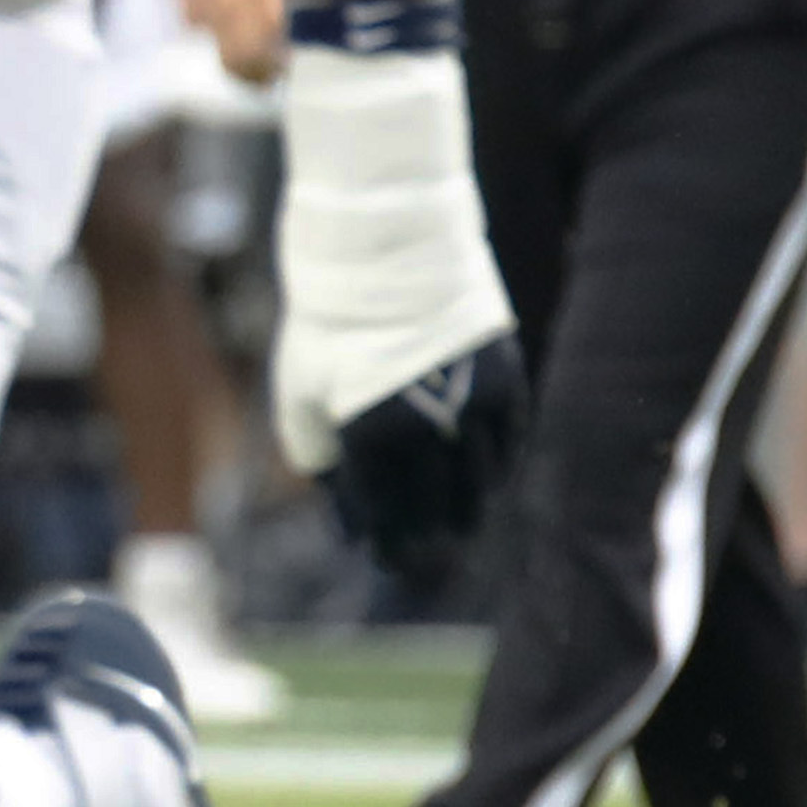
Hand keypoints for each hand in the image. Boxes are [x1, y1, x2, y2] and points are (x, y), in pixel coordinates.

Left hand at [269, 38, 523, 580]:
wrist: (385, 246)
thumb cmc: (329, 318)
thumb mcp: (298, 387)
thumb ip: (316, 452)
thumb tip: (340, 504)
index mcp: (371, 436)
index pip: (387, 515)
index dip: (389, 542)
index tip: (389, 560)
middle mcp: (429, 428)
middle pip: (440, 508)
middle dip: (430, 538)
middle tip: (425, 559)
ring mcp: (474, 403)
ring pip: (481, 480)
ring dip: (468, 508)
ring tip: (456, 527)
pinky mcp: (505, 375)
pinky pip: (509, 440)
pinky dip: (496, 464)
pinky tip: (486, 477)